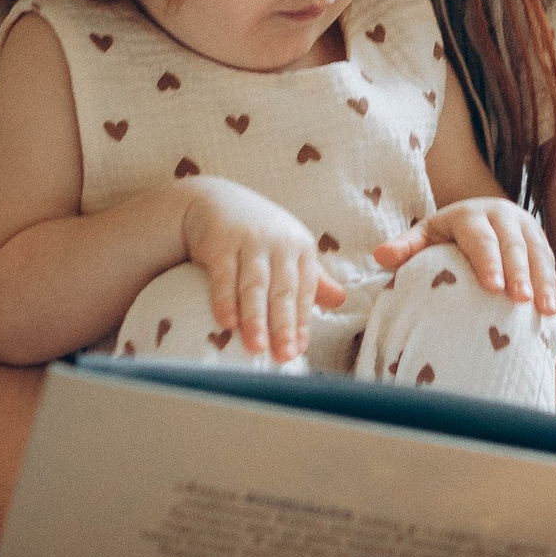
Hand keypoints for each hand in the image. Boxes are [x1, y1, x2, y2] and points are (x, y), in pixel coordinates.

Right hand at [179, 179, 349, 364]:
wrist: (214, 200)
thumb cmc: (258, 233)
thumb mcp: (289, 250)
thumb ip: (312, 278)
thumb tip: (341, 300)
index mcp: (301, 248)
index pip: (305, 291)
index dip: (302, 322)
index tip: (298, 350)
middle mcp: (279, 243)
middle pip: (283, 291)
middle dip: (284, 325)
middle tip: (284, 356)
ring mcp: (250, 241)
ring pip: (255, 286)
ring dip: (255, 318)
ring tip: (256, 347)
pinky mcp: (221, 241)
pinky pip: (224, 275)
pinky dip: (225, 299)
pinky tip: (227, 323)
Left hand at [376, 197, 555, 316]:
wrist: (478, 216)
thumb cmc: (445, 236)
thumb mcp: (424, 235)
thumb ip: (405, 247)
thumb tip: (381, 256)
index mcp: (471, 214)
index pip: (480, 238)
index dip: (488, 261)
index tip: (491, 286)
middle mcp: (502, 215)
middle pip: (513, 245)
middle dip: (519, 273)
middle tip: (519, 300)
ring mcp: (525, 227)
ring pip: (537, 253)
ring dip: (542, 281)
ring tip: (546, 309)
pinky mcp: (540, 241)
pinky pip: (549, 263)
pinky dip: (551, 285)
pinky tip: (551, 309)